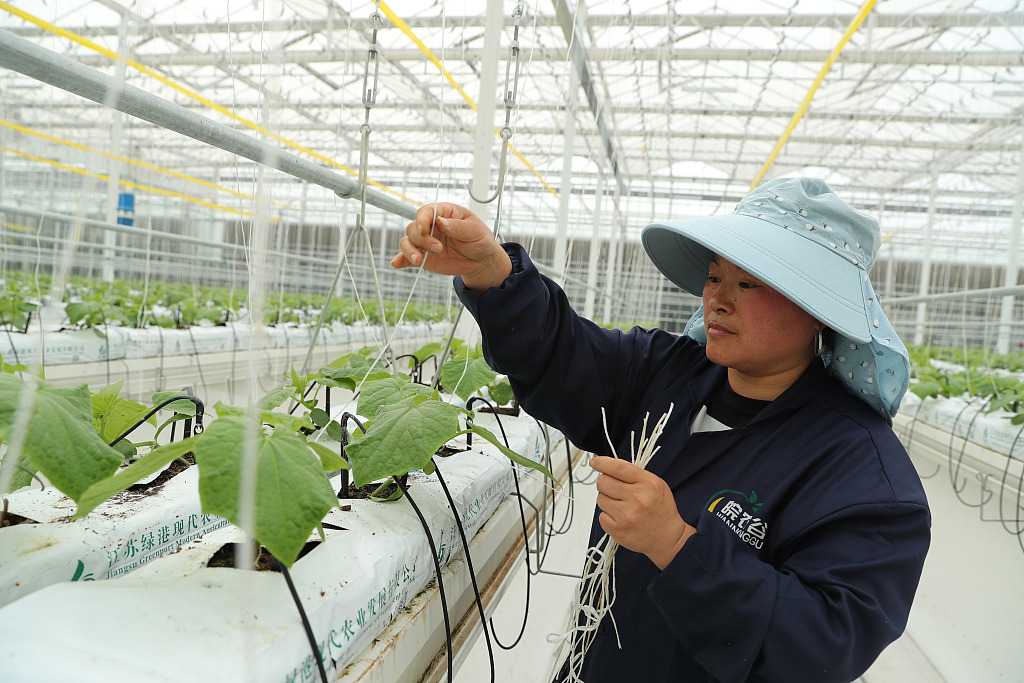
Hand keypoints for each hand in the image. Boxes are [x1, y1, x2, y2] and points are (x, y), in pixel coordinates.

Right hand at [391, 202, 511, 291]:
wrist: (481, 260)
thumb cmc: (480, 239)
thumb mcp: (475, 231)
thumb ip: (458, 227)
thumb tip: (441, 221)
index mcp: (443, 213)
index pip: (426, 212)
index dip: (422, 220)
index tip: (425, 230)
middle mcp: (431, 226)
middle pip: (414, 228)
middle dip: (421, 239)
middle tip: (438, 249)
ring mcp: (425, 242)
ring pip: (407, 241)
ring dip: (409, 250)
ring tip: (419, 260)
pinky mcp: (424, 257)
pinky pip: (408, 258)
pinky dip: (401, 260)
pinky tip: (397, 264)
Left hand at [590, 456, 695, 569]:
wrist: (667, 537)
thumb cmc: (660, 509)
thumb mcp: (656, 484)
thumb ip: (634, 474)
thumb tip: (608, 466)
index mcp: (648, 484)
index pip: (618, 468)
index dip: (602, 463)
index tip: (595, 462)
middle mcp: (637, 499)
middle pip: (603, 482)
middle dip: (605, 483)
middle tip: (614, 489)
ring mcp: (627, 515)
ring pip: (600, 499)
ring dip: (607, 500)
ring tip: (621, 506)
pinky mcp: (618, 530)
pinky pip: (601, 516)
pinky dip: (608, 516)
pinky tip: (620, 518)